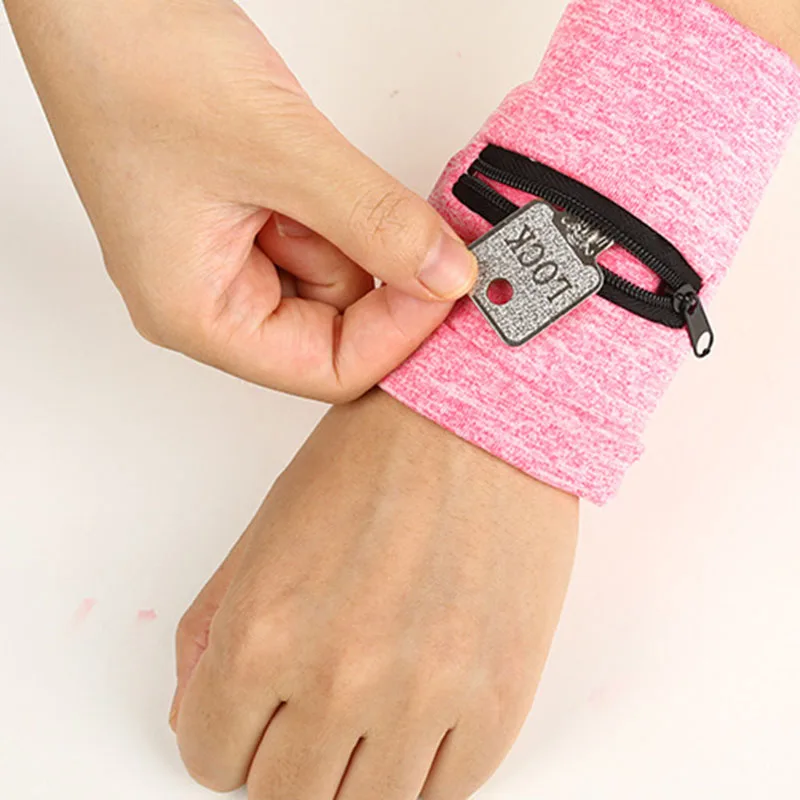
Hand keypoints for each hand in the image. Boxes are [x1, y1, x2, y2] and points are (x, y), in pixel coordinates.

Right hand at [6, 0, 477, 400]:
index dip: (397, 334)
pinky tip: (308, 165)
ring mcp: (225, 261)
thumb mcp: (281, 151)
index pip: (326, 370)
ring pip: (333, 281)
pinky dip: (337, 208)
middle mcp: (209, 300)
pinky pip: (318, 239)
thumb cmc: (134, 63)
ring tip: (309, 166)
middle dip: (372, 270)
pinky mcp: (242, 224)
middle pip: (334, 330)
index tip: (447, 282)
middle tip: (398, 215)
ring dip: (350, 229)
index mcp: (196, 314)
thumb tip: (447, 274)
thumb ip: (375, 221)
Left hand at [170, 389, 577, 798]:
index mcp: (264, 631)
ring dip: (355, 770)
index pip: (210, 757)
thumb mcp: (264, 532)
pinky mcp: (498, 698)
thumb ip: (212, 631)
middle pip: (284, 798)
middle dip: (285, 758)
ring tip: (369, 711)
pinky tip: (421, 715)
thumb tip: (197, 712)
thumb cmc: (373, 459)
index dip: (227, 736)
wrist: (478, 418)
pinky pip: (447, 793)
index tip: (252, 716)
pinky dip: (424, 768)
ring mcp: (424, 695)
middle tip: (310, 711)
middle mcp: (339, 677)